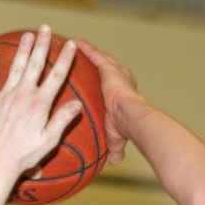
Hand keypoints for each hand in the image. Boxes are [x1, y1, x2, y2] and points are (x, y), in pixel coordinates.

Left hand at [0, 25, 81, 182]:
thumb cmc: (24, 155)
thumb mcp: (49, 140)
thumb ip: (62, 120)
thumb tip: (77, 104)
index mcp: (40, 105)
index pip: (56, 77)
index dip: (65, 59)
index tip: (71, 45)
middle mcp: (23, 96)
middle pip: (35, 65)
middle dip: (42, 45)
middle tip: (46, 28)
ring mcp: (5, 97)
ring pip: (15, 67)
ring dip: (22, 49)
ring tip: (27, 35)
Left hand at [74, 38, 138, 164]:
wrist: (133, 119)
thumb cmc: (124, 130)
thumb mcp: (116, 140)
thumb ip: (115, 149)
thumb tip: (115, 162)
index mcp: (119, 94)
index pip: (107, 84)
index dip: (101, 80)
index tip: (93, 76)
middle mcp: (118, 80)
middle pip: (101, 66)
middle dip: (92, 59)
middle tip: (78, 54)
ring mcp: (114, 72)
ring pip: (96, 58)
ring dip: (85, 51)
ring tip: (71, 43)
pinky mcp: (108, 69)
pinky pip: (94, 56)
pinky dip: (84, 49)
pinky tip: (73, 42)